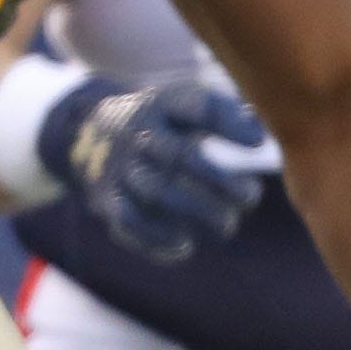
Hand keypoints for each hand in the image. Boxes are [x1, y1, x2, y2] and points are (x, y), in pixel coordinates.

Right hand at [40, 74, 263, 263]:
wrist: (90, 134)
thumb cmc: (163, 125)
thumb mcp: (186, 107)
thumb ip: (226, 115)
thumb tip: (260, 135)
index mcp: (161, 105)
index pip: (196, 106)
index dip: (229, 123)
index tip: (257, 143)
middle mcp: (137, 134)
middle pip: (182, 156)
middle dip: (222, 181)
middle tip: (250, 197)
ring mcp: (119, 166)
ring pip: (160, 192)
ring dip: (200, 212)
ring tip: (226, 223)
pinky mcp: (108, 198)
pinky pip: (131, 222)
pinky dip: (159, 238)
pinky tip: (185, 244)